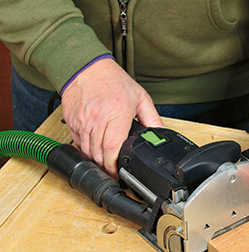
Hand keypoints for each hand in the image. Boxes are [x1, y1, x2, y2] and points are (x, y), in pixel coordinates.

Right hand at [61, 58, 164, 176]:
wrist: (86, 67)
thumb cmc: (113, 80)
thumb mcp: (140, 97)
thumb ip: (152, 117)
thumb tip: (160, 132)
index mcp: (117, 114)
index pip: (113, 147)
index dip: (114, 165)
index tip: (118, 173)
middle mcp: (98, 119)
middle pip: (99, 153)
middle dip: (106, 166)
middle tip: (113, 171)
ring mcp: (83, 121)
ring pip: (87, 150)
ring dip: (96, 160)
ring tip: (104, 163)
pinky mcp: (72, 121)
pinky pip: (77, 142)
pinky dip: (85, 150)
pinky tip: (93, 150)